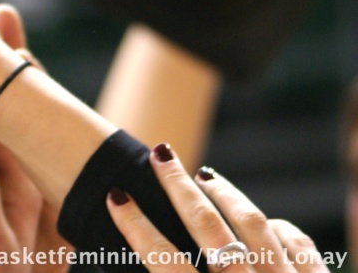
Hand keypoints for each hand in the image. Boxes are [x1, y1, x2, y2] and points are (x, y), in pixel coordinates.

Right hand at [107, 143, 330, 272]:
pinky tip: (268, 223)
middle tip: (159, 154)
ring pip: (254, 228)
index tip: (115, 196)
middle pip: (208, 228)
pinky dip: (280, 230)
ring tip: (202, 176)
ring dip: (225, 196)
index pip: (164, 262)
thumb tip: (127, 263)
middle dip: (178, 187)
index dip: (136, 227)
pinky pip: (300, 248)